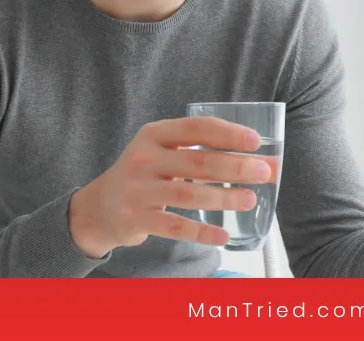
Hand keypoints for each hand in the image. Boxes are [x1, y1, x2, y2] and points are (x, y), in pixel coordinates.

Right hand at [68, 117, 275, 257]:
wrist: (99, 207)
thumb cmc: (145, 175)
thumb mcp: (163, 153)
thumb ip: (202, 153)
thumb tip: (262, 161)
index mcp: (154, 134)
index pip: (196, 128)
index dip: (227, 134)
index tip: (255, 141)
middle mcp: (143, 158)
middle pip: (196, 162)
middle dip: (234, 167)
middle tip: (264, 172)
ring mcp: (137, 190)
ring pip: (187, 195)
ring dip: (223, 198)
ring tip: (250, 199)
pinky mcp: (135, 218)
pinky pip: (174, 226)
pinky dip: (201, 232)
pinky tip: (222, 235)